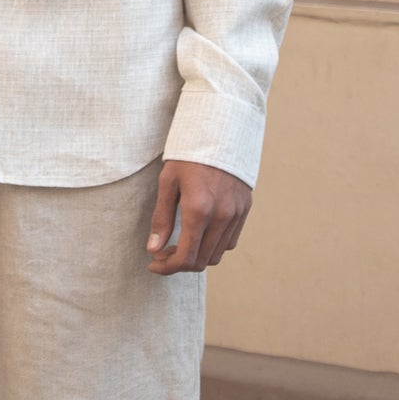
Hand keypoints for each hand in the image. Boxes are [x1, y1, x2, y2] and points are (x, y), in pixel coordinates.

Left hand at [148, 160, 251, 274]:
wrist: (221, 131)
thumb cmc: (189, 155)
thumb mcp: (168, 182)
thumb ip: (161, 218)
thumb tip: (153, 249)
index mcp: (198, 209)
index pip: (185, 257)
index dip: (167, 267)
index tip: (153, 263)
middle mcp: (221, 216)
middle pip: (201, 261)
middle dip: (179, 264)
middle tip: (162, 253)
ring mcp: (236, 214)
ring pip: (217, 255)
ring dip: (197, 256)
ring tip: (180, 244)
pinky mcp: (244, 209)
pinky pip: (230, 241)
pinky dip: (213, 246)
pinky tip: (199, 234)